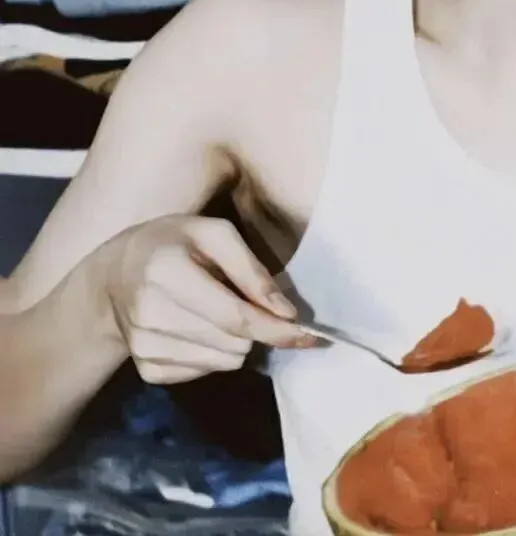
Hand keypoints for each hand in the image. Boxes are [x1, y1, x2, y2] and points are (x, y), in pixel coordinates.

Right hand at [99, 215, 314, 383]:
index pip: (234, 316)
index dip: (276, 329)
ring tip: (218, 309)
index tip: (310, 335)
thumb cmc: (175, 244)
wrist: (115, 275)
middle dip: (258, 329)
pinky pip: (204, 372)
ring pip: (224, 362)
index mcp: (166, 271)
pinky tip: (199, 326)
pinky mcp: (146, 370)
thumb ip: (251, 269)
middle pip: (234, 343)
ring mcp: (143, 347)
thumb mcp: (215, 234)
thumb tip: (285, 312)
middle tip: (254, 305)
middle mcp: (149, 314)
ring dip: (237, 341)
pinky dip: (214, 353)